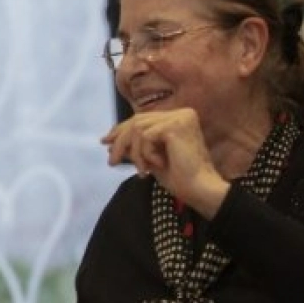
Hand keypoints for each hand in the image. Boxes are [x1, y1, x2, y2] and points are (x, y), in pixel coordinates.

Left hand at [100, 108, 228, 216]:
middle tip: (111, 161)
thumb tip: (110, 141)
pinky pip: (145, 136)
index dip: (120, 130)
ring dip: (134, 153)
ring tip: (142, 170)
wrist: (198, 189)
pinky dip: (144, 154)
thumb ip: (135, 146)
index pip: (141, 119)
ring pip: (137, 129)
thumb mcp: (150, 157)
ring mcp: (180, 117)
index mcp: (178, 118)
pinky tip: (156, 166)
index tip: (105, 142)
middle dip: (120, 142)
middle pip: (136, 122)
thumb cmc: (179, 177)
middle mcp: (181, 113)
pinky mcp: (176, 126)